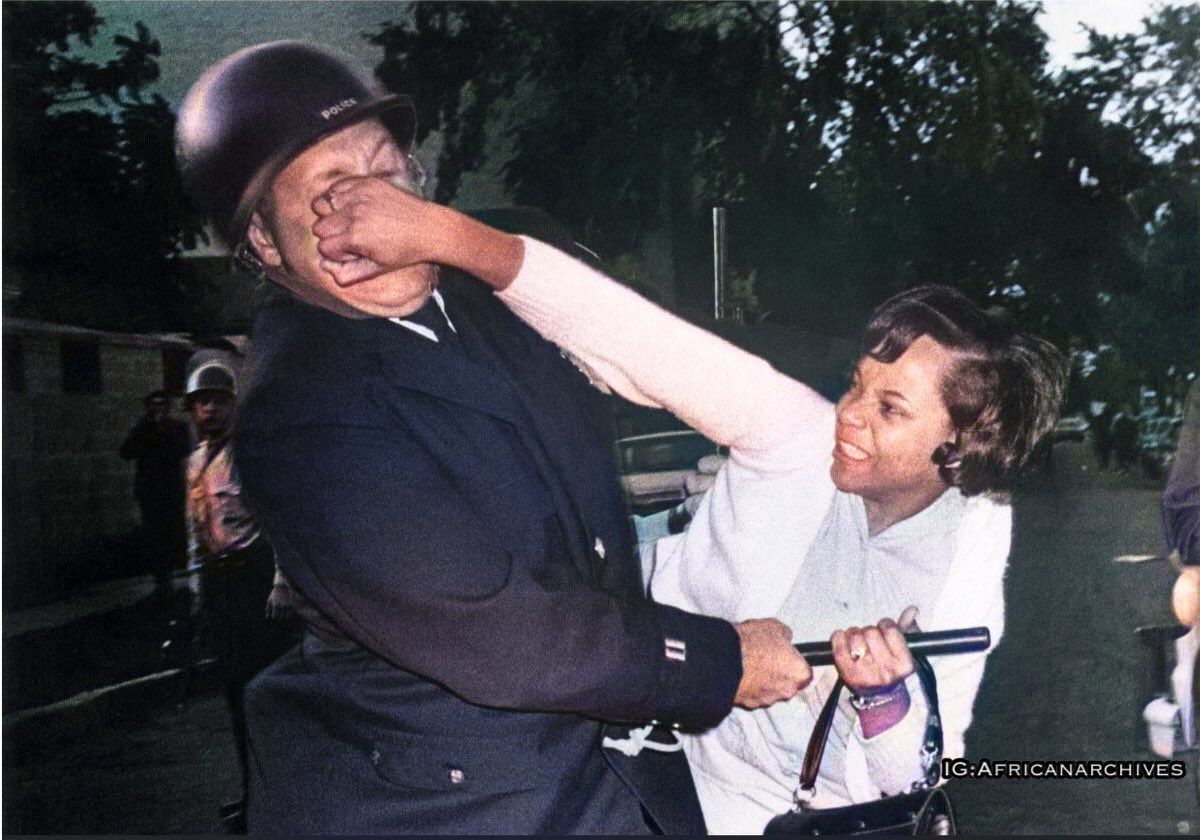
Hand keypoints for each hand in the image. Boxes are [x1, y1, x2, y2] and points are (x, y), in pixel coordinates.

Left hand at [264, 580, 294, 620]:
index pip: (274, 617)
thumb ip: (268, 608)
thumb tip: (267, 616)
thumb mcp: (270, 600)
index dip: (274, 617)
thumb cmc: (275, 593)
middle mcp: (281, 606)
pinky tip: (288, 611)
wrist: (283, 585)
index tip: (275, 615)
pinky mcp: (292, 603)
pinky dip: (290, 613)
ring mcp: (288, 605)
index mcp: (275, 605)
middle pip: (280, 618)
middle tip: (280, 615)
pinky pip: (291, 612)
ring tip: (284, 613)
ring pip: (287, 616)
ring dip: (285, 616)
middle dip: (280, 617)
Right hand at [311, 176, 523, 290]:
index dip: (334, 253)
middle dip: (330, 234)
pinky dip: (338, 196)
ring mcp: (359, 195)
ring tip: (346, 220)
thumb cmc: (404, 251)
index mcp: (356, 238)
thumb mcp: (378, 269)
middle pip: (318, 226)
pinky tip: (352, 205)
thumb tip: (325, 268)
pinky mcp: (365, 182)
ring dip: (329, 214)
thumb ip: (349, 273)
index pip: (323, 246)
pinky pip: (336, 187)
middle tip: (349, 237)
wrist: (429, 227)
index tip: (349, 253)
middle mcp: (354, 214)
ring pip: (321, 203)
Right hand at [733, 618, 811, 708]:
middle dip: (779, 672)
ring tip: (751, 663)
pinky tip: (742, 671)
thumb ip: (785, 635)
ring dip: (763, 680)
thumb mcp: (775, 626)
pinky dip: (749, 686)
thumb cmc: (752, 644)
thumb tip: (784, 636)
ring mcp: (768, 699)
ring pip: (770, 690)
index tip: (786, 655)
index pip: (805, 671)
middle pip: (788, 683)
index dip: (794, 661)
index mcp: (799, 672)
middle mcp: (787, 690)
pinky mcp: (750, 704)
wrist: (725, 659)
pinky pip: (753, 694)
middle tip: (767, 657)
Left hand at [830, 616, 914, 694]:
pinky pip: (839, 648)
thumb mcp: (903, 651)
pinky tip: (841, 638)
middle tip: (868, 637)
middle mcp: (886, 670)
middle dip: (868, 630)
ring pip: (855, 638)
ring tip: (856, 640)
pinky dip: (837, 638)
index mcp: (904, 663)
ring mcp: (866, 673)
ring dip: (853, 633)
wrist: (880, 697)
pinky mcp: (848, 675)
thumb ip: (907, 629)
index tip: (883, 629)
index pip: (890, 629)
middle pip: (871, 632)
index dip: (884, 624)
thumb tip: (912, 610)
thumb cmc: (891, 668)